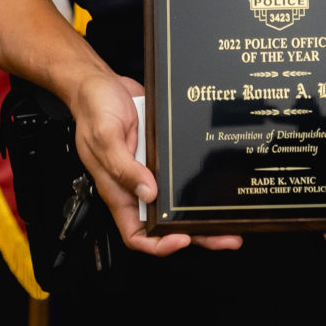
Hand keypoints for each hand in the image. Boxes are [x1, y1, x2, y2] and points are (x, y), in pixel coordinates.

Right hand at [67, 70, 240, 256]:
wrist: (100, 81)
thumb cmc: (93, 108)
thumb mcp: (105, 137)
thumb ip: (124, 167)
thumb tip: (148, 192)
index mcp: (117, 190)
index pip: (136, 233)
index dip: (158, 244)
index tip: (181, 239)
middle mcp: (136, 185)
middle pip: (166, 223)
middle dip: (197, 234)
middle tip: (227, 238)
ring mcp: (151, 170)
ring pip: (178, 201)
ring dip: (203, 212)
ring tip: (231, 219)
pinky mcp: (161, 153)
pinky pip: (181, 174)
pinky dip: (198, 182)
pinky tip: (217, 182)